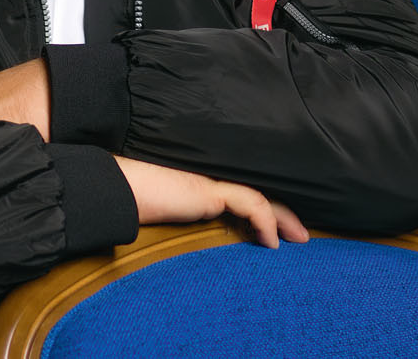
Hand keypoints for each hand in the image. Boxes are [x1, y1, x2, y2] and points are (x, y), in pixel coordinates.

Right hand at [114, 156, 309, 248]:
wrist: (116, 189)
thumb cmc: (136, 198)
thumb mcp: (171, 211)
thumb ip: (192, 213)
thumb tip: (208, 237)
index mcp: (205, 181)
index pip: (245, 190)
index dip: (268, 207)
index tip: (281, 230)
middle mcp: (212, 175)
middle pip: (259, 190)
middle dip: (284, 212)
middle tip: (301, 235)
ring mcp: (211, 178)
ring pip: (259, 195)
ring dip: (282, 218)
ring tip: (298, 239)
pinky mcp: (210, 189)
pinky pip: (249, 202)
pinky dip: (265, 222)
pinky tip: (270, 242)